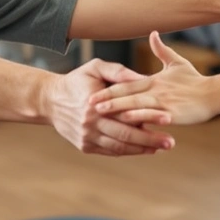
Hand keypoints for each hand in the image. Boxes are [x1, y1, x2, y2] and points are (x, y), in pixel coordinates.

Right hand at [45, 57, 174, 155]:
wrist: (49, 100)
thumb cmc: (77, 80)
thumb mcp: (95, 67)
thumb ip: (119, 72)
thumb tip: (143, 78)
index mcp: (95, 103)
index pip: (127, 112)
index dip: (149, 117)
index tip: (169, 118)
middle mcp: (90, 123)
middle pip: (125, 135)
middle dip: (150, 140)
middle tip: (170, 142)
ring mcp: (87, 137)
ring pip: (119, 147)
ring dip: (142, 149)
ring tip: (161, 148)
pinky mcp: (85, 146)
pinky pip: (110, 151)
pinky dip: (128, 152)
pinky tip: (144, 150)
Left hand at [89, 32, 219, 125]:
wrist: (214, 93)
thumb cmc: (195, 80)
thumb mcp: (177, 62)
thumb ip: (162, 50)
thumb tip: (153, 33)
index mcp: (153, 80)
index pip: (126, 82)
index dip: (108, 87)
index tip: (91, 91)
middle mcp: (155, 89)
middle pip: (126, 93)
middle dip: (106, 98)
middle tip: (87, 103)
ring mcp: (163, 101)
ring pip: (136, 103)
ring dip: (117, 107)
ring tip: (100, 111)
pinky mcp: (172, 112)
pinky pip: (152, 114)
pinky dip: (139, 117)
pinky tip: (127, 120)